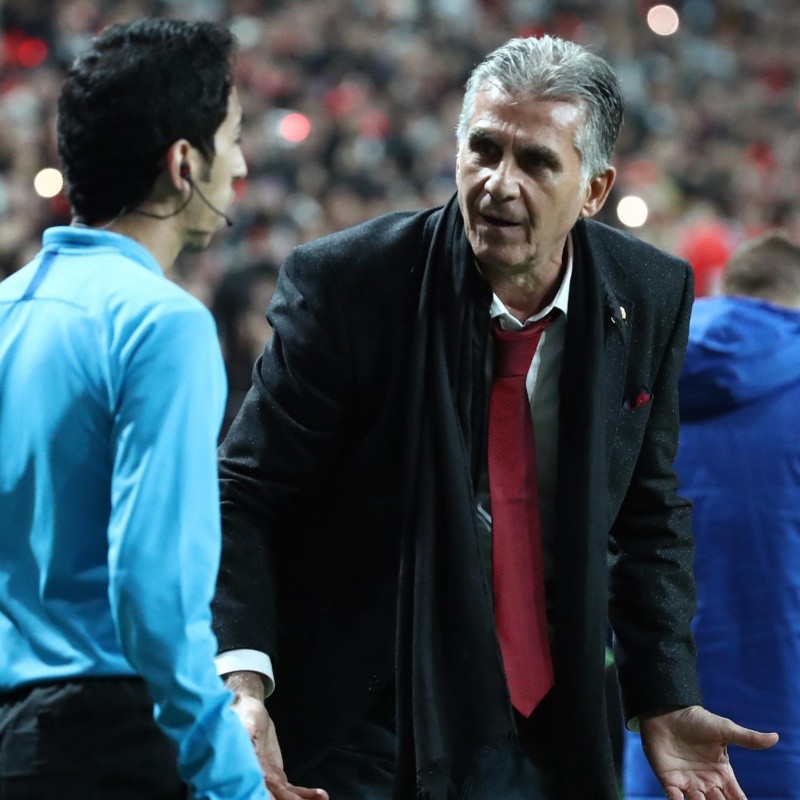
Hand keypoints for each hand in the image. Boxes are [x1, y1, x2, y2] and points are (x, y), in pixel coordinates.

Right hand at [226, 672, 328, 799]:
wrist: (254, 715)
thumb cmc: (247, 712)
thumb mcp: (248, 715)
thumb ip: (248, 725)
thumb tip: (248, 733)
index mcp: (248, 765)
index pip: (256, 784)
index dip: (266, 794)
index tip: (280, 797)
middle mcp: (257, 777)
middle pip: (273, 795)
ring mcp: (268, 780)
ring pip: (285, 796)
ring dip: (302, 799)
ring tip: (322, 797)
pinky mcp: (277, 778)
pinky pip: (291, 790)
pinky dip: (305, 794)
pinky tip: (321, 796)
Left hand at [639, 705, 778, 799]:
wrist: (667, 711)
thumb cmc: (696, 720)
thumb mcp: (724, 729)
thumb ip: (747, 738)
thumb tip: (775, 737)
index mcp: (721, 774)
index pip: (737, 798)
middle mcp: (706, 782)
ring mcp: (687, 783)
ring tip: (703, 799)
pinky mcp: (669, 780)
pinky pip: (674, 798)